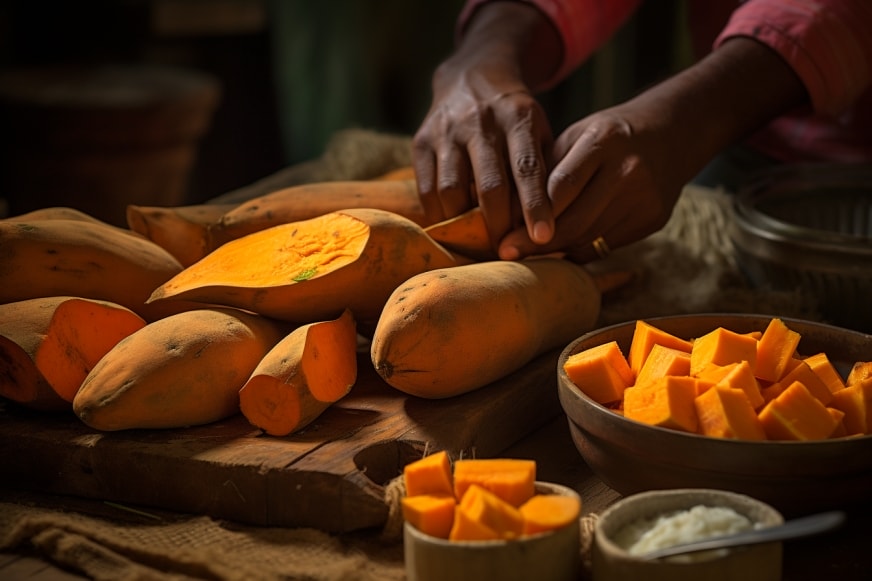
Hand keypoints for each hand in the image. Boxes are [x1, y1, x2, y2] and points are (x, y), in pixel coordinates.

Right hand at [411, 1, 562, 249]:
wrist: (471, 75)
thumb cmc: (514, 117)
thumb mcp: (538, 130)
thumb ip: (543, 170)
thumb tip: (547, 226)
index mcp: (517, 118)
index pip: (528, 168)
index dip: (535, 206)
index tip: (543, 238)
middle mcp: (480, 123)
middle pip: (489, 185)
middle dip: (499, 226)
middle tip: (508, 253)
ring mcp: (446, 132)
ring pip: (452, 191)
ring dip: (465, 226)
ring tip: (479, 245)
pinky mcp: (421, 141)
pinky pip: (426, 190)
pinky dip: (440, 216)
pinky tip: (453, 230)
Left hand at [497, 37, 807, 263]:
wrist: (669, 135)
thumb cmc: (607, 137)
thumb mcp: (575, 137)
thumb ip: (546, 171)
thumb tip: (507, 214)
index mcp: (603, 141)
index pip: (560, 188)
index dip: (530, 217)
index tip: (504, 237)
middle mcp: (628, 170)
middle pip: (575, 220)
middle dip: (537, 243)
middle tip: (508, 253)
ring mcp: (645, 197)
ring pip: (589, 238)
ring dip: (556, 250)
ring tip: (528, 254)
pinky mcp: (653, 219)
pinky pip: (606, 245)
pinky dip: (579, 250)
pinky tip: (560, 250)